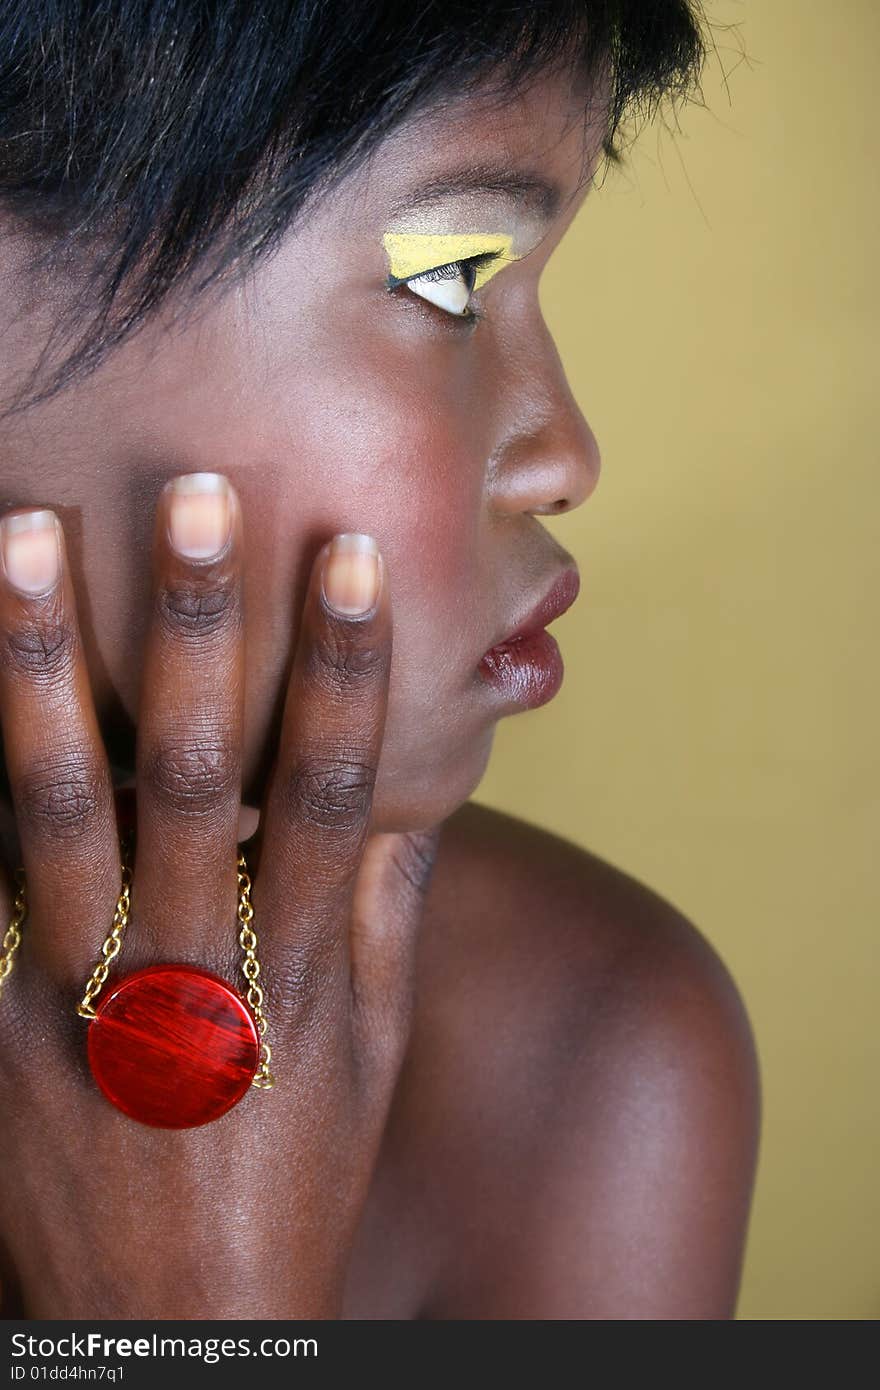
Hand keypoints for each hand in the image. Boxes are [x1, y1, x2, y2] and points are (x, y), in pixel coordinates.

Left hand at [0, 477, 442, 1318]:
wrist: (171, 1326)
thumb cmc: (289, 1171)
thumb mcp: (367, 1054)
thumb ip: (382, 909)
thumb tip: (408, 783)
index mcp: (295, 978)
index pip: (328, 794)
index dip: (344, 669)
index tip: (352, 555)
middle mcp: (186, 975)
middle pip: (186, 779)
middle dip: (193, 631)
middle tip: (192, 497)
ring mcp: (74, 1004)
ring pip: (48, 812)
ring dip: (34, 666)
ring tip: (22, 536)